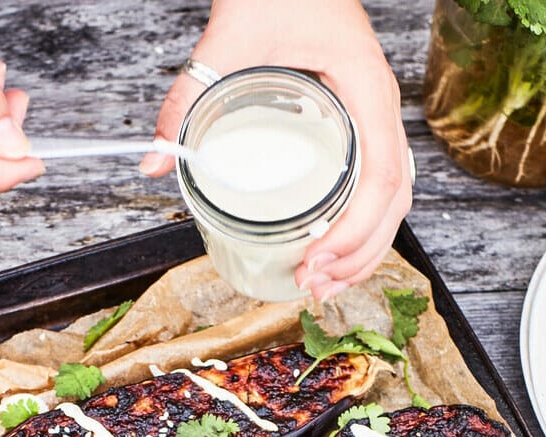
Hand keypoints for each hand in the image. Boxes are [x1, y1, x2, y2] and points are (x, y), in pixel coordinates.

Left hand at [141, 0, 411, 301]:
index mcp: (365, 88)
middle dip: (359, 253)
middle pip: (393, 199)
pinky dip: (365, 223)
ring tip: (325, 284)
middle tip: (313, 287)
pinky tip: (336, 249)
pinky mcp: (360, 121)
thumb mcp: (228, 39)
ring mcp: (375, 115)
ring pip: (393, 197)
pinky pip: (378, 182)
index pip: (379, 174)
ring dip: (366, 247)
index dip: (354, 230)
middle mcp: (381, 106)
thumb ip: (186, 98)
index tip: (315, 262)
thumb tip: (151, 162)